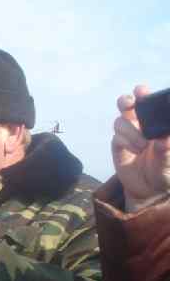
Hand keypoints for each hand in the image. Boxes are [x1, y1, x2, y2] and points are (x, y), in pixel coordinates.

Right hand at [112, 84, 169, 211]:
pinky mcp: (118, 146)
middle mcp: (141, 124)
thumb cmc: (164, 172)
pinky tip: (135, 151)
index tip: (141, 90)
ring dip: (131, 131)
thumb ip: (166, 152)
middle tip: (130, 103)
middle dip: (127, 101)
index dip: (143, 93)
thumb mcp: (168, 164)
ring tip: (142, 145)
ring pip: (120, 121)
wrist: (149, 190)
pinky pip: (117, 137)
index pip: (148, 103)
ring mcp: (128, 134)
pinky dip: (126, 142)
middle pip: (127, 104)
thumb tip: (163, 138)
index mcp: (156, 122)